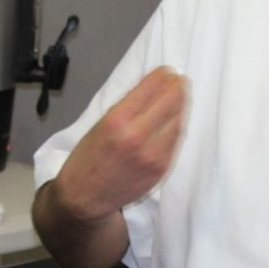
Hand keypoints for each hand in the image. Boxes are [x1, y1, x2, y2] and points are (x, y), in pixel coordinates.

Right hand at [55, 66, 187, 219]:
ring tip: (182, 94)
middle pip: (169, 102)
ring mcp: (152, 154)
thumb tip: (149, 87)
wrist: (86, 197)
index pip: (149, 89)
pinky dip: (178, 125)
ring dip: (182, 104)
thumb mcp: (99, 124)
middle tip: (180, 80)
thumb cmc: (88, 159)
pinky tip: (178, 117)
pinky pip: (176, 140)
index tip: (168, 70)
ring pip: (177, 121)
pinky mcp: (161, 168)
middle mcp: (136, 136)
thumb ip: (125, 106)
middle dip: (177, 87)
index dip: (162, 76)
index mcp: (117, 121)